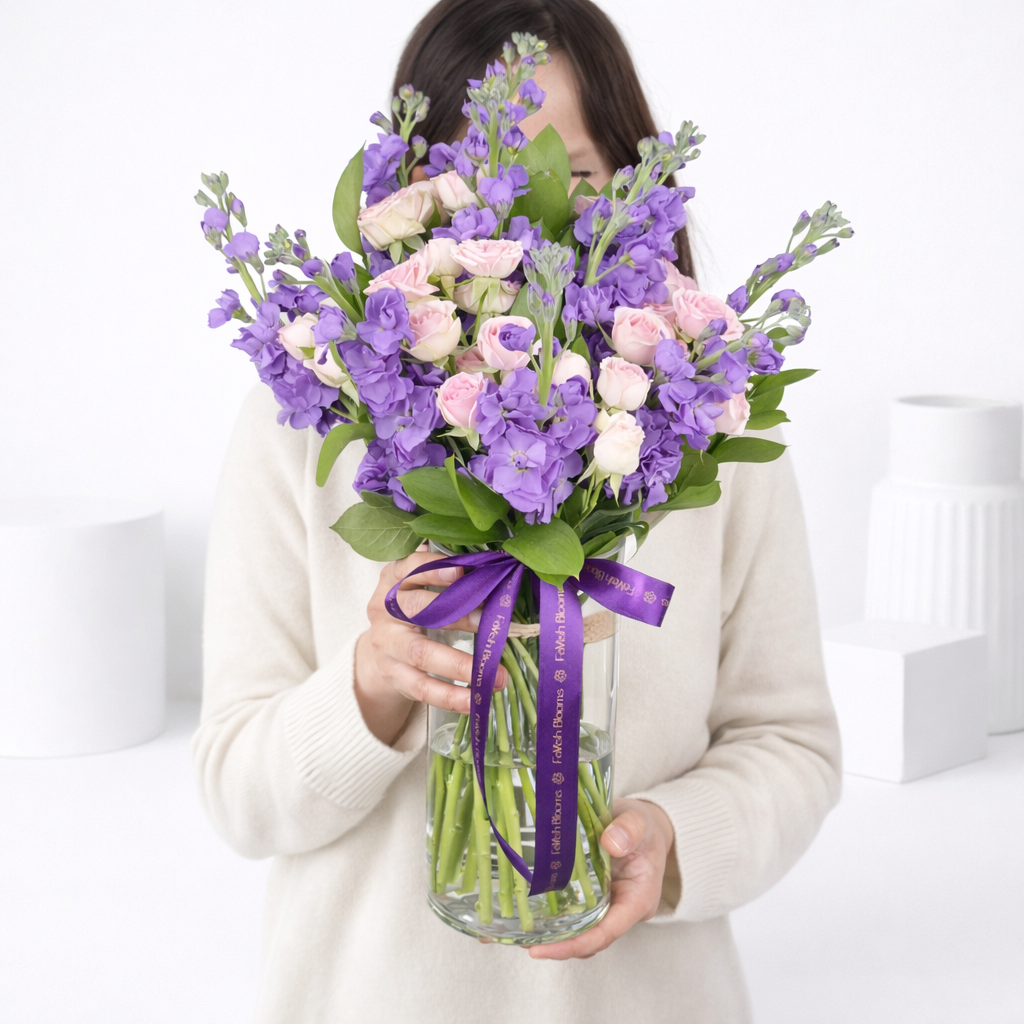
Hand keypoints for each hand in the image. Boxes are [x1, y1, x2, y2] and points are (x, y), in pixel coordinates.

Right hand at [354, 551, 506, 745]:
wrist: (383, 648)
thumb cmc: (414, 607)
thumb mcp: (419, 584)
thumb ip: (446, 576)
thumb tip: (491, 566)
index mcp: (392, 580)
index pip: (409, 568)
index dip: (433, 568)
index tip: (461, 570)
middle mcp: (384, 610)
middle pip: (416, 608)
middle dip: (456, 613)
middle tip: (489, 622)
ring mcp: (387, 645)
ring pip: (421, 653)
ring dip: (460, 664)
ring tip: (495, 674)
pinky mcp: (394, 675)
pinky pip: (422, 688)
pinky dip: (451, 696)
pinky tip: (476, 700)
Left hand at [528, 797, 674, 959]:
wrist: (641, 825)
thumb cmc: (644, 826)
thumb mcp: (640, 822)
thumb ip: (630, 830)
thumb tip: (611, 843)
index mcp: (638, 900)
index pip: (607, 932)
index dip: (576, 943)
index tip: (546, 949)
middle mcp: (622, 910)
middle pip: (591, 938)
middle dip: (559, 945)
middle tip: (526, 944)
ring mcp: (607, 905)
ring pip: (581, 929)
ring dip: (554, 935)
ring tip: (521, 935)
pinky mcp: (593, 896)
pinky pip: (575, 912)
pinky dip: (554, 915)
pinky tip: (530, 912)